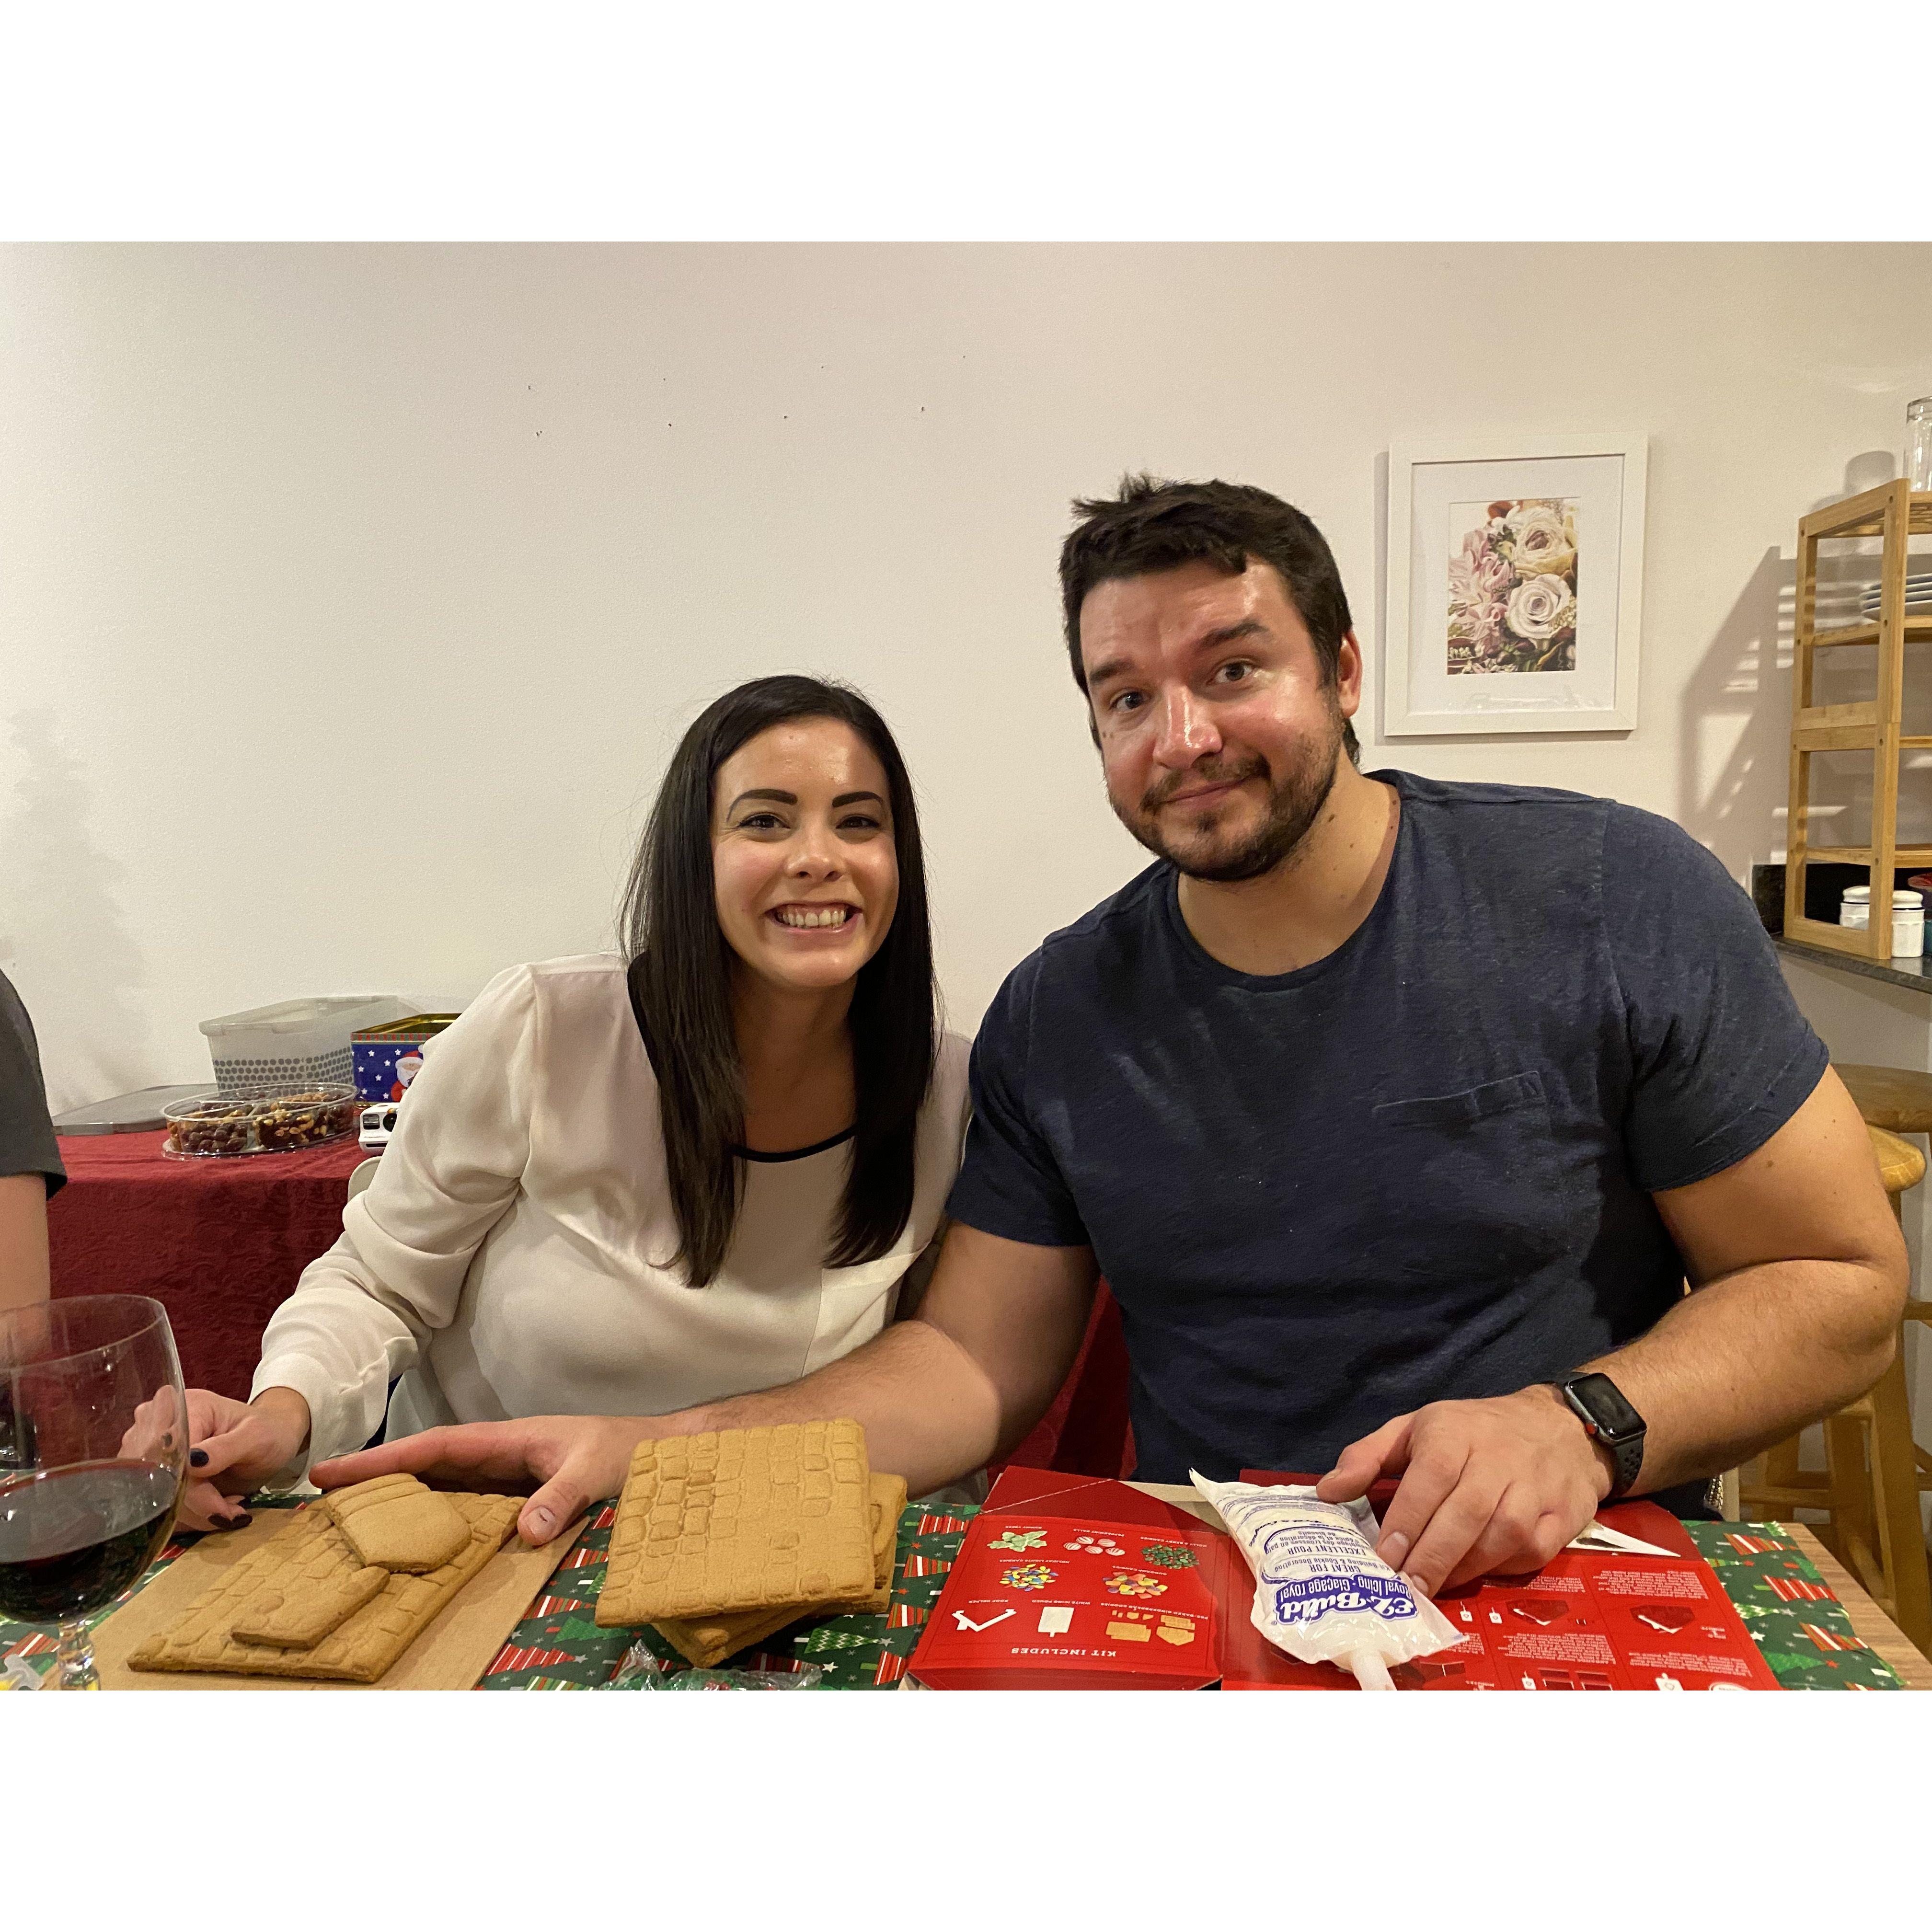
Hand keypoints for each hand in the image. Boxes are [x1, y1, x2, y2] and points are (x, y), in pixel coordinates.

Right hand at [175, 1387, 311, 1532]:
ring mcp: (158, 1448)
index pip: (173, 1458)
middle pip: (161, 1480)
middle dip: (197, 1505)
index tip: (223, 1510)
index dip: (193, 1491)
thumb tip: (191, 1463)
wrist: (273, 1435)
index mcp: (188, 1407)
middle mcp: (164, 1424)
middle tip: (231, 1512)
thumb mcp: (257, 1436)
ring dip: (197, 1513)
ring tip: (231, 1507)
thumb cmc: (268, 1430)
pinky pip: (166, 1501)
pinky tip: (218, 1505)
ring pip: (161, 1497)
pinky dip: (193, 1512)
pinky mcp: (161, 1469)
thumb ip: (225, 1448)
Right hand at [311, 1414, 669, 1545]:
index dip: (382, 1459)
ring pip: (440, 1492)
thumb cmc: (629, 1453)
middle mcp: (497, 1459)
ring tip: (348, 1532)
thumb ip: (561, 1497)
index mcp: (505, 1441)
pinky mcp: (517, 1503)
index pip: (432, 1447)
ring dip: (399, 1506)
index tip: (331, 1472)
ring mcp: (505, 1481)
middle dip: (374, 1484)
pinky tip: (413, 1552)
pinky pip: (466, 1513)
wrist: (662, 1456)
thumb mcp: (595, 1471)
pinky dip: (436, 1526)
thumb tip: (525, 1530)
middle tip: (318, 1509)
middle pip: (424, 1470)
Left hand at [1316, 1386, 1614, 1596]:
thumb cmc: (1472, 1432)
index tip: (1384, 1558)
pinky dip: (1503, 1568)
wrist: (1559, 1428)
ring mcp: (1535, 1488)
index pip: (1430, 1478)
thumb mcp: (1414, 1428)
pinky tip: (1477, 1573)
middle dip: (1432, 1556)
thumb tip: (1327, 1492)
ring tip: (1433, 1588)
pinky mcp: (1562, 1516)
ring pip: (1501, 1536)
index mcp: (1455, 1433)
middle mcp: (1498, 1459)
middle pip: (1465, 1513)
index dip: (1407, 1521)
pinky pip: (1531, 1551)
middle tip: (1405, 1588)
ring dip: (1465, 1568)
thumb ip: (1367, 1457)